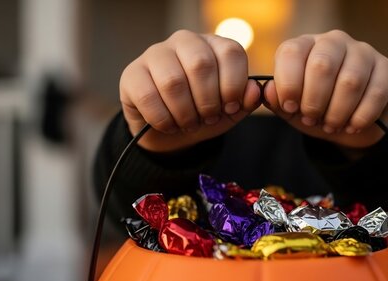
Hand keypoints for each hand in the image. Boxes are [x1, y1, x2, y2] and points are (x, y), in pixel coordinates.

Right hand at [119, 30, 260, 152]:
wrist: (170, 132)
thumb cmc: (204, 114)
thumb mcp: (230, 111)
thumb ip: (246, 100)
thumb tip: (255, 90)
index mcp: (214, 45)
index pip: (231, 52)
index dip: (234, 85)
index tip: (230, 108)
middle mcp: (185, 41)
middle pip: (201, 64)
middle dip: (208, 101)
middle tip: (208, 119)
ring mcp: (155, 54)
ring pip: (173, 81)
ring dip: (185, 113)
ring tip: (189, 124)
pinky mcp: (132, 74)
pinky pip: (148, 97)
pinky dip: (163, 120)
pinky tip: (169, 126)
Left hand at [263, 30, 387, 148]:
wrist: (350, 124)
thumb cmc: (316, 109)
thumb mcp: (292, 109)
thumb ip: (277, 101)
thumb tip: (267, 91)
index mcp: (305, 45)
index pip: (292, 52)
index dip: (288, 83)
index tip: (290, 107)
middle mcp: (334, 41)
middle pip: (322, 65)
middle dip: (314, 101)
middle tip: (312, 119)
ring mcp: (363, 52)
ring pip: (350, 81)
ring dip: (337, 112)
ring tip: (331, 126)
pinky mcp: (387, 69)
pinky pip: (375, 93)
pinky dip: (361, 116)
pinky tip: (352, 126)